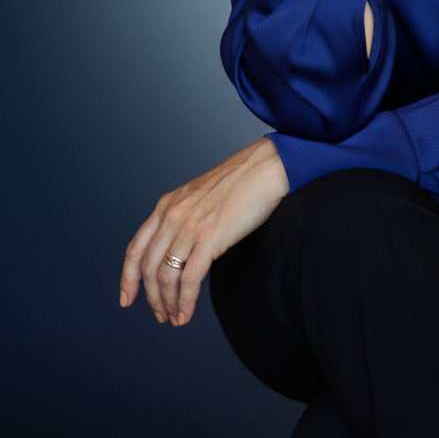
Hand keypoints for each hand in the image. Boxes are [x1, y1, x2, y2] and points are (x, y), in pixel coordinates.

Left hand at [119, 137, 289, 326]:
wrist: (263, 169)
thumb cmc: (239, 182)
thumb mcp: (197, 196)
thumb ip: (182, 217)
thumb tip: (178, 246)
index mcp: (166, 205)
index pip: (135, 248)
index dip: (127, 277)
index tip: (127, 298)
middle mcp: (172, 216)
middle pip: (149, 268)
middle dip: (151, 297)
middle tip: (160, 313)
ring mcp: (189, 228)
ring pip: (166, 277)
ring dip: (168, 303)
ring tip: (175, 317)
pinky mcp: (209, 238)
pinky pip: (189, 280)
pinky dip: (185, 302)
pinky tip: (187, 313)